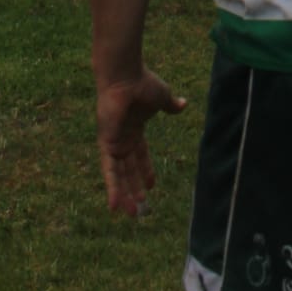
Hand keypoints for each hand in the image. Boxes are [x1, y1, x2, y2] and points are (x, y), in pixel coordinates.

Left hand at [96, 70, 187, 216]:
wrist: (126, 77)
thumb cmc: (143, 84)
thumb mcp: (162, 98)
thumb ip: (171, 105)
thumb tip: (184, 104)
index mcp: (135, 128)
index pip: (140, 155)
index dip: (145, 170)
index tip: (151, 186)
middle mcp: (122, 138)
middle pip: (128, 170)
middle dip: (134, 189)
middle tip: (141, 208)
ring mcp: (114, 142)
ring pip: (119, 175)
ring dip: (124, 194)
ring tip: (132, 213)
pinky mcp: (107, 144)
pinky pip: (109, 171)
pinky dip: (112, 188)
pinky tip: (114, 205)